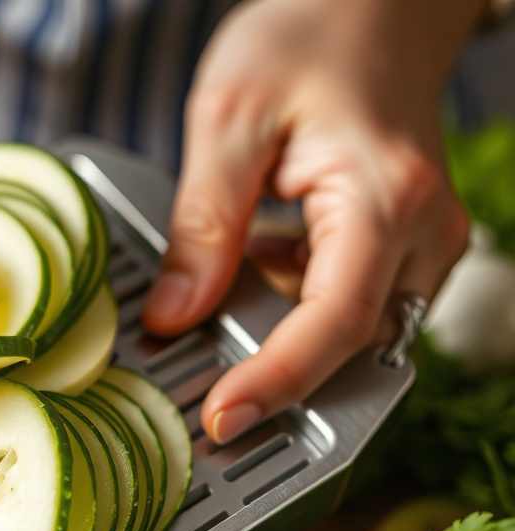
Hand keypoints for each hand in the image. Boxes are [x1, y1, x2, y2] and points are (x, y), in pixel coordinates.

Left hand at [143, 0, 482, 442]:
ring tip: (231, 273)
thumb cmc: (309, 36)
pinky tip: (263, 251)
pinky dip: (297, 300)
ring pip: (353, 331)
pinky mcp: (406, 243)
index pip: (335, 323)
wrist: (371, 3)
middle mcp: (424, 232)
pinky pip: (353, 302)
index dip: (277, 383)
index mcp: (386, 199)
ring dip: (284, 329)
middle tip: (202, 380)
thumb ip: (204, 224)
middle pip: (352, 344)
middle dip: (276, 372)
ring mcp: (424, 241)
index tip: (220, 421)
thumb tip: (173, 316)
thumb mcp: (229, 119)